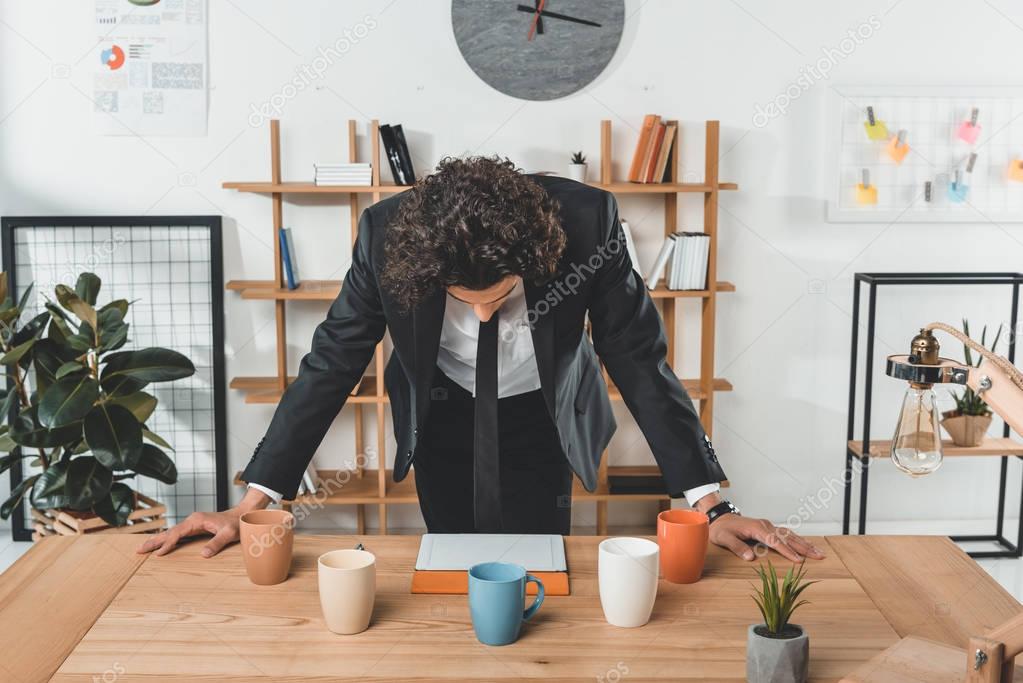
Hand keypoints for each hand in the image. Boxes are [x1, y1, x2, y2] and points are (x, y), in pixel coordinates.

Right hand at [137, 509, 241, 557]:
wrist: (241, 516)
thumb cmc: (236, 524)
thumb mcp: (229, 534)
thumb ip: (217, 543)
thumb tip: (203, 554)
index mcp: (197, 520)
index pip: (178, 533)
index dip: (168, 543)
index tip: (158, 553)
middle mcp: (192, 521)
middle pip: (169, 532)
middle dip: (154, 541)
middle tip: (138, 550)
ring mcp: (192, 524)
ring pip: (171, 533)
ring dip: (157, 541)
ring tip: (143, 548)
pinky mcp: (194, 528)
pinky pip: (177, 535)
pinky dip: (166, 540)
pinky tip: (159, 546)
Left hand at [709, 513, 823, 562]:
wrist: (720, 518)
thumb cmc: (722, 529)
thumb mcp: (725, 538)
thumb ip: (737, 547)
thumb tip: (750, 558)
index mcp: (756, 528)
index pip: (775, 541)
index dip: (787, 551)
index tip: (798, 560)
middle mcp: (765, 526)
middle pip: (788, 537)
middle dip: (804, 547)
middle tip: (819, 555)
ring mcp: (768, 526)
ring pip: (790, 534)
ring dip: (804, 543)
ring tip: (818, 552)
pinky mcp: (768, 528)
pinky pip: (786, 533)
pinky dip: (797, 539)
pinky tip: (805, 544)